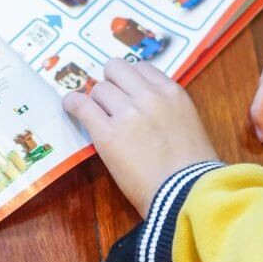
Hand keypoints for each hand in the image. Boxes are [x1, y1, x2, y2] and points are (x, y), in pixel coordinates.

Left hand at [63, 58, 218, 216]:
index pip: (142, 68)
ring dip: (96, 100)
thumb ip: (168, 109)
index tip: (126, 91)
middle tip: (109, 102)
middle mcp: (150, 96)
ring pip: (99, 88)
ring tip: (96, 115)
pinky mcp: (108, 134)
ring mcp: (128, 114)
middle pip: (117, 70)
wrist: (187, 193)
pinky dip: (72, 103)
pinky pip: (81, 105)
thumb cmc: (192, 169)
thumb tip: (144, 107)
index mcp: (173, 93)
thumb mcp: (188, 124)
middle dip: (111, 83)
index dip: (130, 80)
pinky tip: (70, 106)